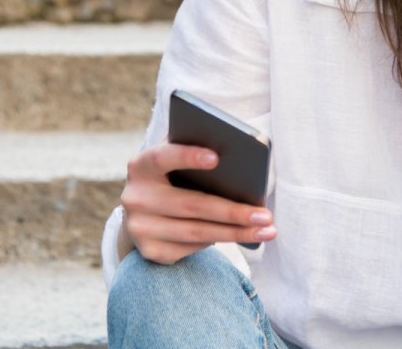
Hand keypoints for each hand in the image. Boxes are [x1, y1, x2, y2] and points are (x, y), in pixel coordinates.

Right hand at [121, 141, 276, 264]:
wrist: (142, 210)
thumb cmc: (171, 174)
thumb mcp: (175, 158)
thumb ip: (194, 150)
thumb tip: (238, 156)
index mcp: (142, 165)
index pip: (163, 157)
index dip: (188, 157)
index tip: (217, 157)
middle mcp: (135, 197)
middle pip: (191, 204)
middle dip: (233, 211)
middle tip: (266, 215)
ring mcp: (140, 227)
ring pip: (197, 232)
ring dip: (236, 233)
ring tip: (267, 230)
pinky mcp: (150, 251)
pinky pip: (194, 247)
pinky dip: (219, 240)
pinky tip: (242, 235)